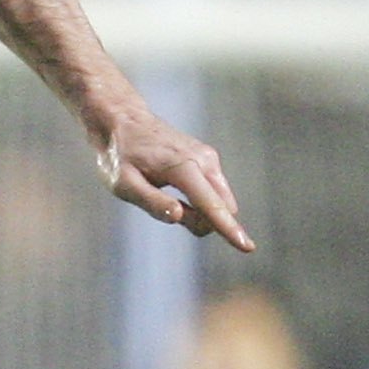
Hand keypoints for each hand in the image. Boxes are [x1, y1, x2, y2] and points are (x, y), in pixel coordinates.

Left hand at [98, 109, 253, 251]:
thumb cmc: (120, 155)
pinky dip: (199, 201)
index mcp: (183, 167)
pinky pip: (213, 192)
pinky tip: (173, 188)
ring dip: (199, 212)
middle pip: (221, 208)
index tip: (248, 248)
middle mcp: (204, 160)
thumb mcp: (124, 183)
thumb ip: (152, 201)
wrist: (125, 121)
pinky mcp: (208, 160)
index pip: (211, 205)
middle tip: (162, 206)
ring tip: (162, 192)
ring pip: (220, 201)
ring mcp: (209, 158)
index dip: (228, 229)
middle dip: (201, 221)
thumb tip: (179, 216)